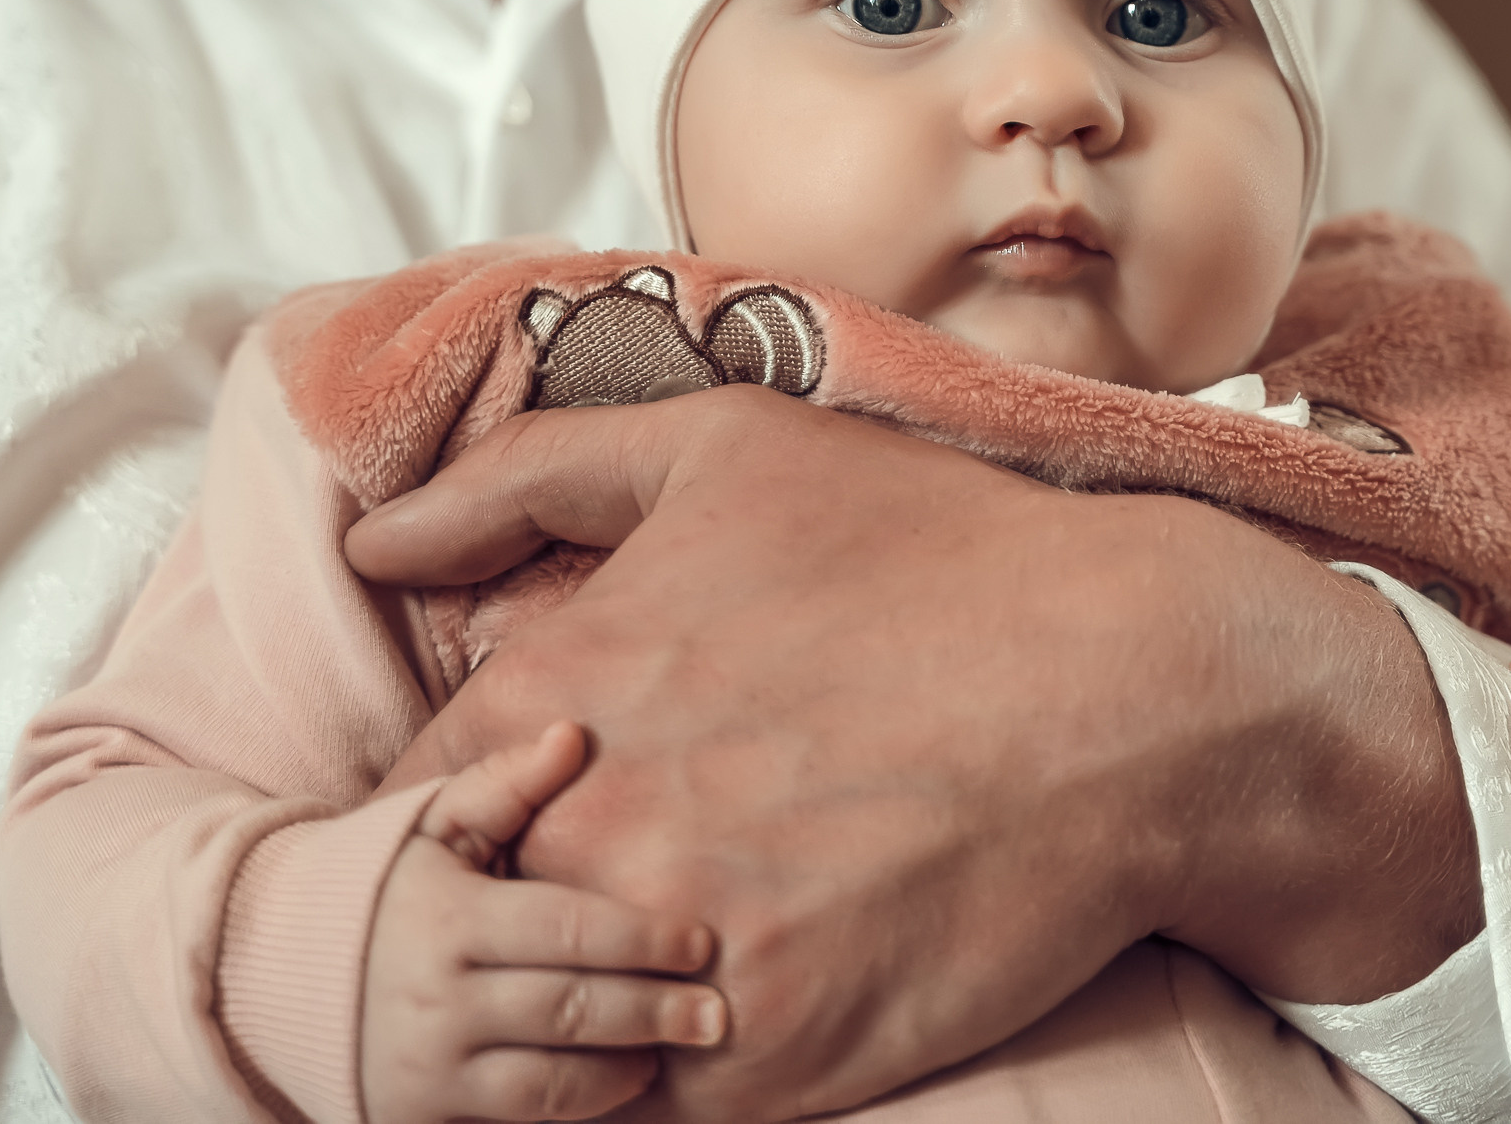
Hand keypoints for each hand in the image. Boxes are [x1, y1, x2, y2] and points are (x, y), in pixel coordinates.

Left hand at [347, 386, 1479, 1122]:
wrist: (1134, 691)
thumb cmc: (936, 554)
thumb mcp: (729, 452)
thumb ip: (530, 476)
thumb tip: (376, 539)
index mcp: (551, 687)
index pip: (411, 800)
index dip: (460, 816)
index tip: (531, 817)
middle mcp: (586, 827)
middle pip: (462, 923)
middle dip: (513, 911)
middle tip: (616, 883)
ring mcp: (670, 956)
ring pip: (540, 1029)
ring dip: (574, 1006)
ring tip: (671, 954)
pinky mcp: (763, 1064)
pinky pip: (646, 1102)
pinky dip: (667, 1074)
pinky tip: (748, 999)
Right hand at [362, 722, 728, 1123]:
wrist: (273, 970)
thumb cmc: (379, 883)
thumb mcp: (431, 822)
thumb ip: (505, 782)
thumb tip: (574, 734)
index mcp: (446, 919)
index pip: (565, 932)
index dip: (641, 939)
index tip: (701, 942)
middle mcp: (436, 1000)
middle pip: (571, 1012)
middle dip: (654, 1013)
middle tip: (719, 1014)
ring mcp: (427, 1069)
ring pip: (549, 1084)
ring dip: (624, 1070)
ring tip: (674, 1048)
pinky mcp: (420, 1116)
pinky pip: (517, 1121)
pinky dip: (577, 1106)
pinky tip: (621, 1082)